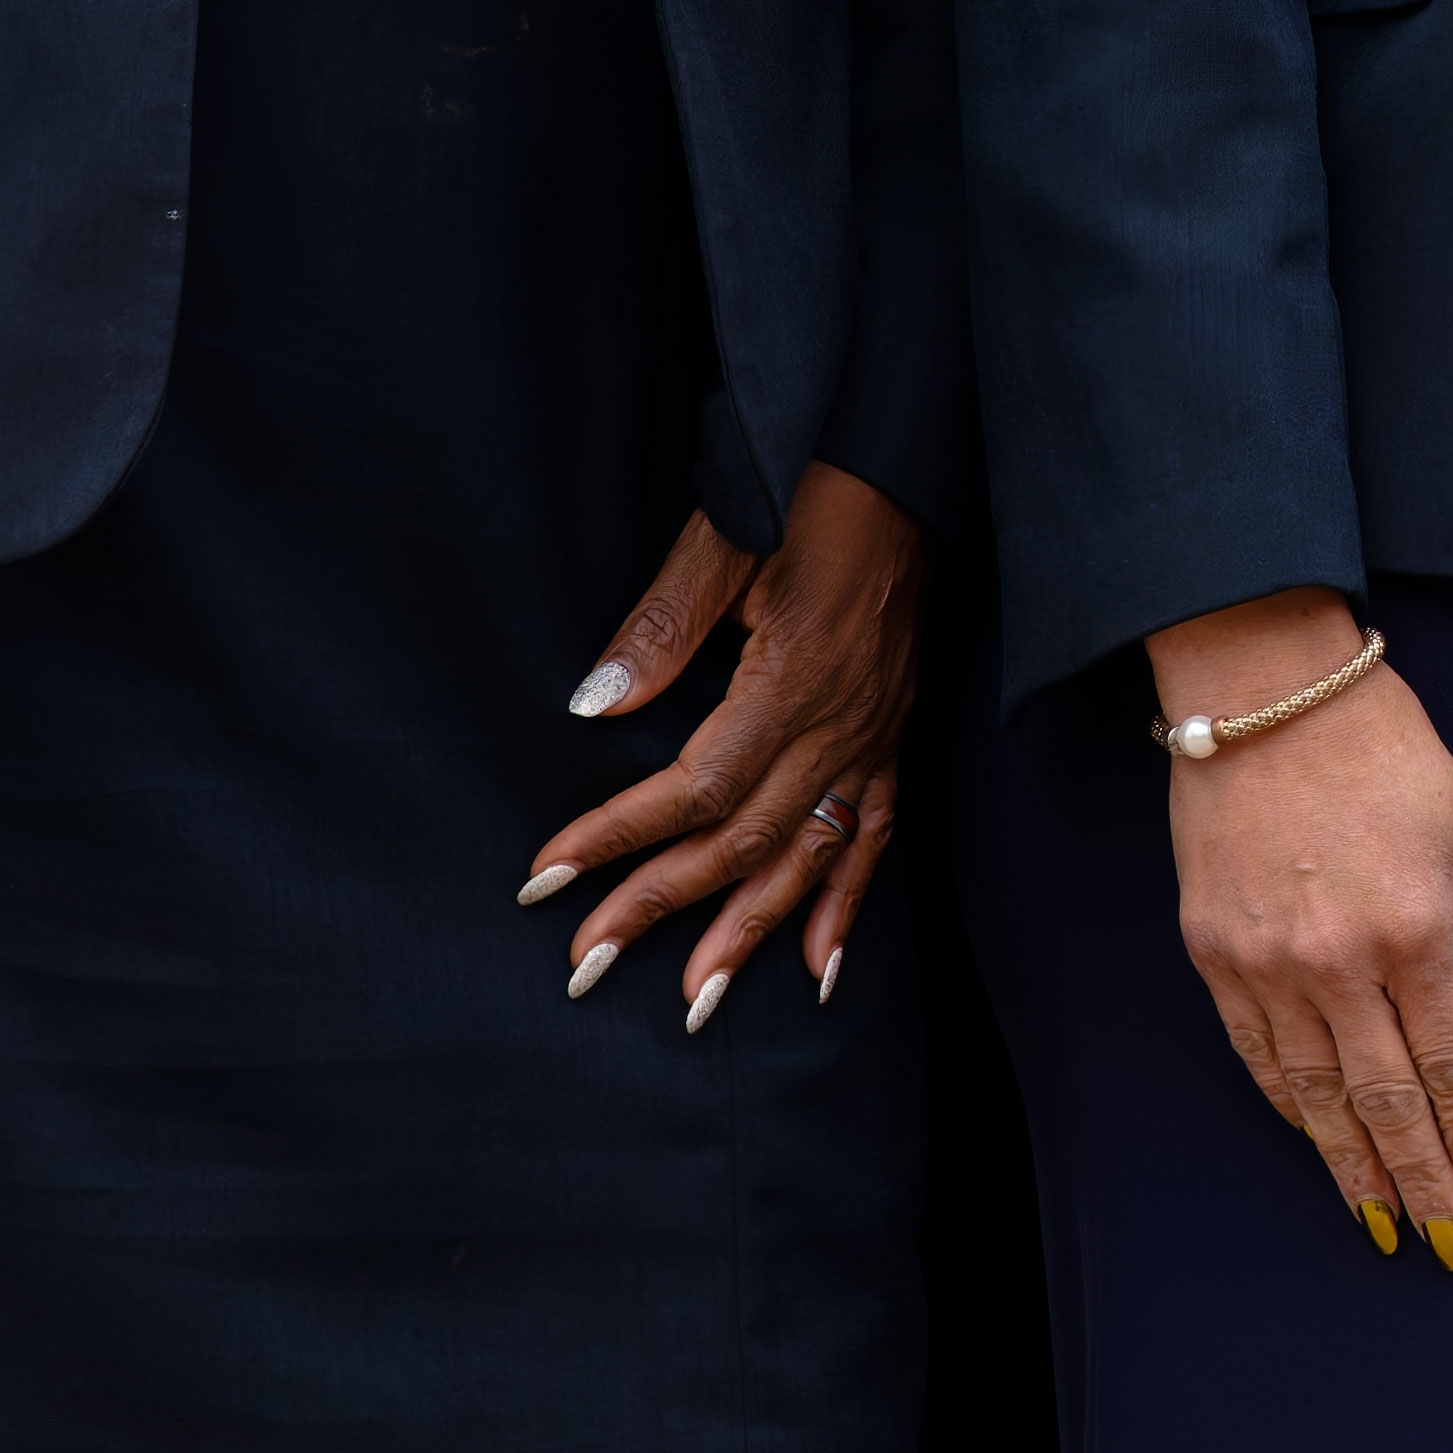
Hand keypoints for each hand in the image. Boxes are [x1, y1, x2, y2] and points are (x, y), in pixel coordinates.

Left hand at [519, 465, 928, 1030]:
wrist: (906, 452)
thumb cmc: (813, 482)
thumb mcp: (730, 535)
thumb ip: (664, 623)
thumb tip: (595, 705)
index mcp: (797, 677)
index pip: (695, 787)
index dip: (617, 838)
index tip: (546, 876)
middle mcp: (843, 721)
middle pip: (745, 839)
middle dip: (663, 907)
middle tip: (587, 965)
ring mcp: (877, 731)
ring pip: (813, 855)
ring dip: (752, 932)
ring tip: (698, 1001)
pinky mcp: (896, 727)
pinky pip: (878, 832)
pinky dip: (851, 903)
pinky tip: (822, 967)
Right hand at [1149, 591, 1452, 1266]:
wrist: (1263, 691)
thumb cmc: (1382, 748)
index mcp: (1416, 928)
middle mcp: (1339, 961)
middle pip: (1387, 1100)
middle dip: (1420, 1179)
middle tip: (1444, 1242)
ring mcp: (1268, 964)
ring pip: (1313, 1097)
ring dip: (1351, 1167)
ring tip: (1381, 1221)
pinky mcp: (1214, 955)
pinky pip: (1257, 1057)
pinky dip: (1290, 1111)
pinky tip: (1317, 1147)